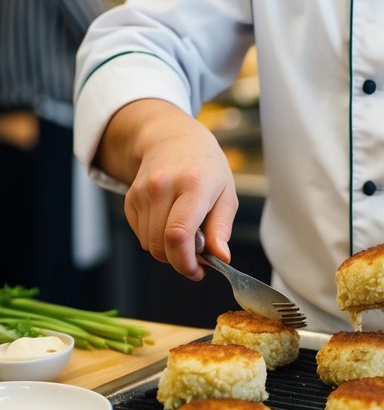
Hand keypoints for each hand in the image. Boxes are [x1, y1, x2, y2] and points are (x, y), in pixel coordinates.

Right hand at [101, 101, 238, 278]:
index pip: (178, 234)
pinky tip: (169, 222)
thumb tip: (221, 258)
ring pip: (148, 244)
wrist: (173, 139)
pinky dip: (155, 238)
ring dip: (167, 250)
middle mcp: (163, 187)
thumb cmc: (206, 167)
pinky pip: (140, 236)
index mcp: (193, 184)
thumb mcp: (226, 193)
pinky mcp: (130, 198)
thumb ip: (222, 228)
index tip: (198, 270)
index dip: (185, 262)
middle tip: (197, 256)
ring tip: (186, 234)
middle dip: (179, 260)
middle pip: (160, 245)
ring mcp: (142, 192)